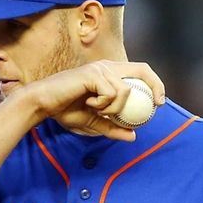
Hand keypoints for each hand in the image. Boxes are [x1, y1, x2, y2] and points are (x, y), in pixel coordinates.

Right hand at [22, 60, 164, 141]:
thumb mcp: (93, 122)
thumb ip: (112, 128)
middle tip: (156, 104)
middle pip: (142, 69)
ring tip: (96, 109)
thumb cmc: (64, 110)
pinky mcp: (93, 74)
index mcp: (109, 73)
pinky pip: (111, 94)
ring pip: (125, 91)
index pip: (139, 71)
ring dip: (114, 108)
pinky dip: (102, 105)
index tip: (158, 103)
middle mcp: (107, 67)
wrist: (43, 104)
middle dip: (154, 85)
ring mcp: (100, 69)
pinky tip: (88, 104)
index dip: (154, 84)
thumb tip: (133, 136)